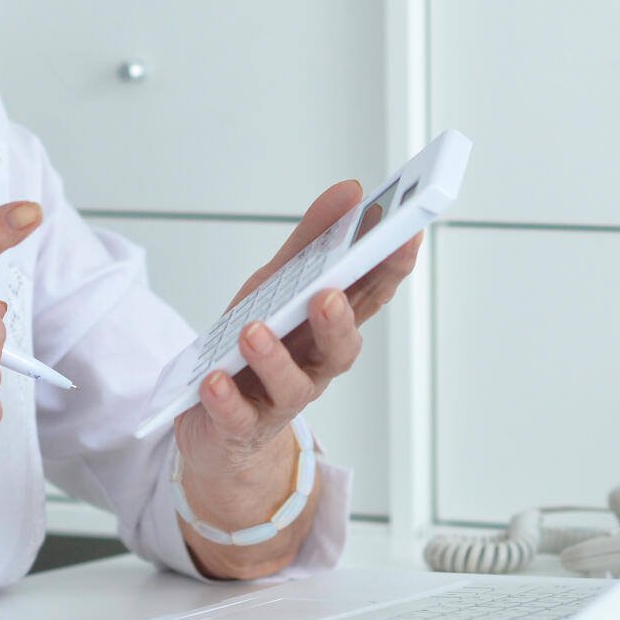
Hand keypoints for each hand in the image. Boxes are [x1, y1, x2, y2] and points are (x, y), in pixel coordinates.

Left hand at [173, 180, 421, 480]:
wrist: (215, 427)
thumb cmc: (251, 347)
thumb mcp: (275, 285)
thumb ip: (311, 241)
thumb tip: (352, 192)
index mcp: (326, 328)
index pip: (368, 297)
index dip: (390, 269)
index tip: (405, 236)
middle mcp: (312, 366)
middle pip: (339, 349)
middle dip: (338, 322)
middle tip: (328, 295)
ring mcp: (277, 400)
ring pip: (291, 385)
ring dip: (275, 358)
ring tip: (254, 331)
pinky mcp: (239, 426)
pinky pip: (236, 416)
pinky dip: (226, 399)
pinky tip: (214, 379)